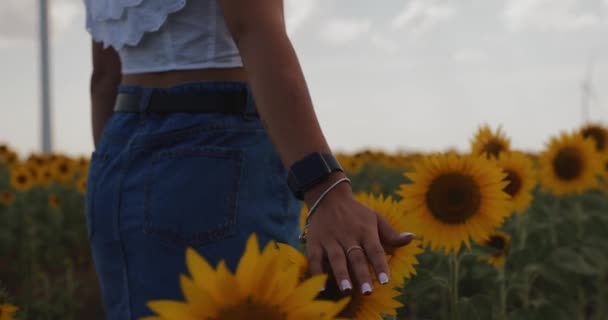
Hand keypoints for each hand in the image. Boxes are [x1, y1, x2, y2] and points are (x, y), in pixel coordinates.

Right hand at [304, 174, 415, 294]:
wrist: (328, 196)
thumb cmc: (356, 212)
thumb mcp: (375, 218)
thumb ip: (391, 233)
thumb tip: (411, 238)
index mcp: (365, 231)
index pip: (374, 250)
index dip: (380, 265)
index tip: (385, 281)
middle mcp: (348, 236)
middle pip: (356, 257)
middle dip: (362, 275)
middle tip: (368, 292)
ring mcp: (330, 239)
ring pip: (336, 258)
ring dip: (342, 275)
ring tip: (347, 290)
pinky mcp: (315, 242)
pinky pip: (315, 258)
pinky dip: (317, 271)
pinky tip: (320, 285)